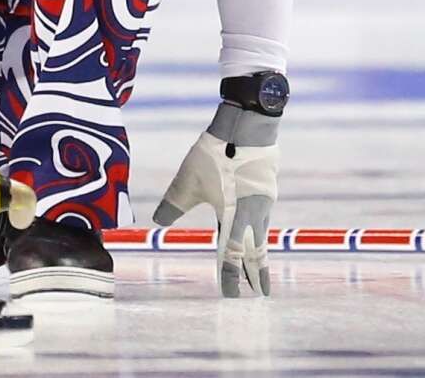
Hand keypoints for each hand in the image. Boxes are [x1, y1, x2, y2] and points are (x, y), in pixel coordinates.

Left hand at [152, 103, 280, 296]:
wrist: (247, 128)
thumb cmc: (214, 155)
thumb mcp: (187, 181)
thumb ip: (173, 203)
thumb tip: (157, 223)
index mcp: (233, 218)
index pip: (232, 256)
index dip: (231, 276)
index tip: (232, 295)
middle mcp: (253, 215)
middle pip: (255, 252)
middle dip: (257, 274)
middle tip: (261, 294)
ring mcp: (264, 203)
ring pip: (262, 237)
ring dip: (260, 256)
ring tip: (261, 271)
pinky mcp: (267, 189)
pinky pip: (264, 220)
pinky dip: (261, 234)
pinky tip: (256, 233)